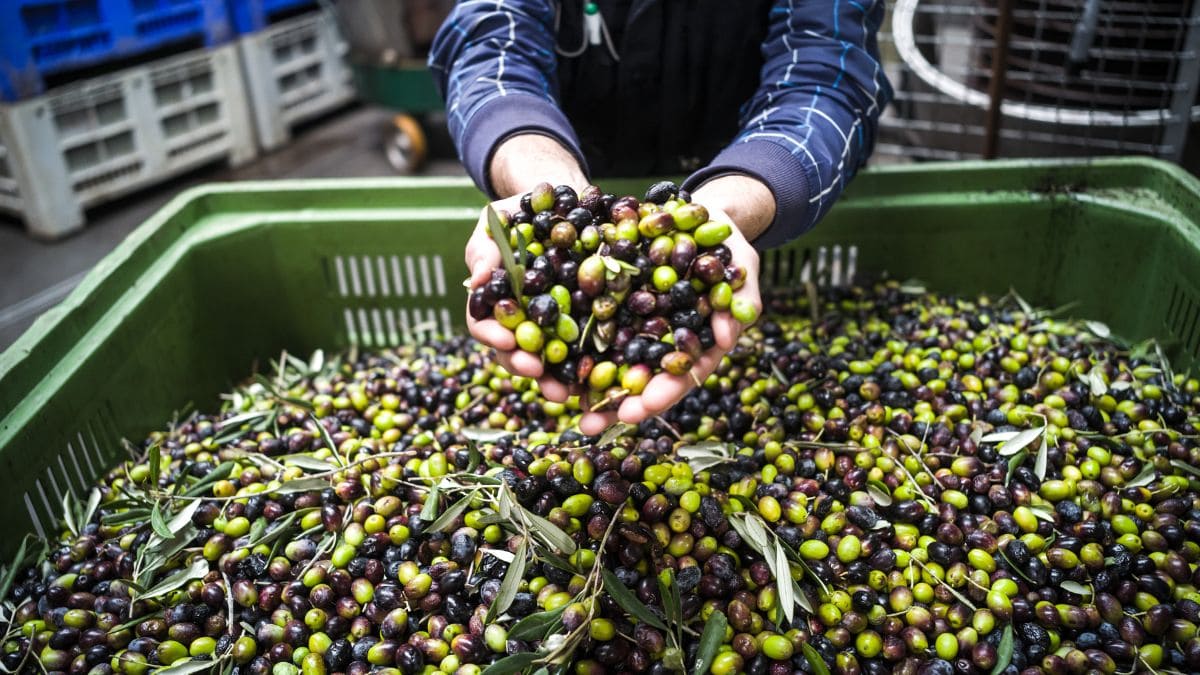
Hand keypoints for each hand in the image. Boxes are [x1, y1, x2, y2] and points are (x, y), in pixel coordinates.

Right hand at [464, 197, 579, 403]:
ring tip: (565, 393)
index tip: (504, 340)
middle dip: (523, 365)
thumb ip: (484, 249)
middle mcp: (521, 319)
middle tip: (535, 371)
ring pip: (548, 359)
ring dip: (554, 379)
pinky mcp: (583, 321)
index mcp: (495, 301)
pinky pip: (584, 348)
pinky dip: (587, 366)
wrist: (559, 201)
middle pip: (515, 351)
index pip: (484, 325)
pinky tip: (596, 379)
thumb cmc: (519, 213)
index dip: (492, 336)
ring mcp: (551, 323)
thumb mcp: (494, 223)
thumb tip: (479, 277)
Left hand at [571, 205, 761, 434]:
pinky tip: (549, 360)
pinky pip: (592, 325)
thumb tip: (726, 338)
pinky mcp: (615, 303)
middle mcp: (665, 340)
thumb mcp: (741, 265)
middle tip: (590, 423)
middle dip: (616, 403)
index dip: (661, 394)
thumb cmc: (726, 242)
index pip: (681, 375)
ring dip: (590, 385)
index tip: (639, 411)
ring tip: (564, 405)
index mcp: (698, 340)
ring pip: (614, 360)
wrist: (697, 213)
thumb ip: (741, 299)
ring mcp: (639, 324)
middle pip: (642, 379)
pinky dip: (573, 345)